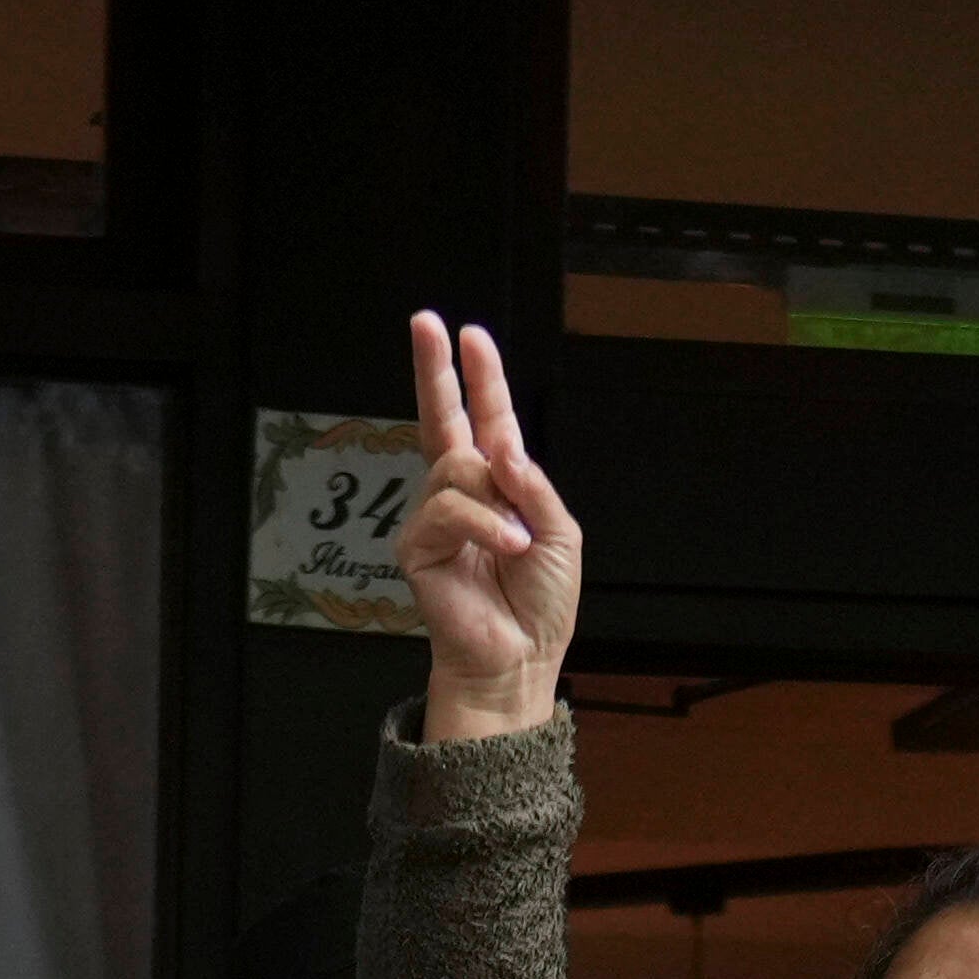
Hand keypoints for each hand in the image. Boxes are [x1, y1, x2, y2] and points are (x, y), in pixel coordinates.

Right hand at [392, 312, 586, 749]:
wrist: (521, 657)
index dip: (480, 377)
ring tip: (518, 543)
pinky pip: (449, 510)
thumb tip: (500, 446)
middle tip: (425, 321)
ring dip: (497, 502)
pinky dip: (485, 527)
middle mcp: (463, 493)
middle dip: (435, 369)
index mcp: (500, 483)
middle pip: (443, 418)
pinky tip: (506, 551)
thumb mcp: (560, 532)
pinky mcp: (418, 547)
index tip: (467, 334)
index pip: (486, 418)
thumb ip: (533, 485)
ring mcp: (436, 517)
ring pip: (458, 467)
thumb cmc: (540, 602)